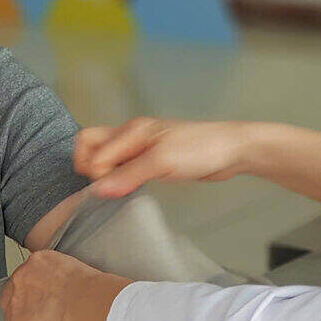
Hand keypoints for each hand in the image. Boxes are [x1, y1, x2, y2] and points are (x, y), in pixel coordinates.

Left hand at [1, 250, 131, 320]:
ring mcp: (15, 306)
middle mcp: (20, 279)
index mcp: (37, 261)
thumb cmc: (92, 290)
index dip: (38, 293)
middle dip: (28, 309)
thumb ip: (61, 278)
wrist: (89, 304)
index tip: (50, 302)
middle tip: (49, 318)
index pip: (28, 278)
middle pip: (14, 298)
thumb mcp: (74, 270)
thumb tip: (66, 294)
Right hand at [74, 117, 250, 197]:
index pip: (92, 149)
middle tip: (106, 186)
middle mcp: (131, 135)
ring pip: (107, 156)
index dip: (97, 172)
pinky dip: (119, 177)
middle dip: (89, 166)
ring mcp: (140, 147)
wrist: (231, 151)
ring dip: (105, 173)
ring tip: (120, 190)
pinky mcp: (151, 160)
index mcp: (131, 130)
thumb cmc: (200, 149)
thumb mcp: (162, 162)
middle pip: (91, 145)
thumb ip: (128, 174)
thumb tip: (97, 190)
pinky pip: (123, 166)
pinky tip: (130, 189)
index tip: (112, 187)